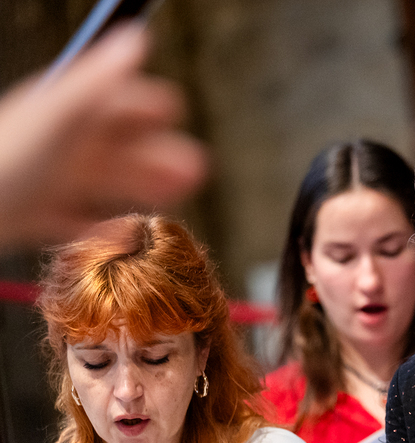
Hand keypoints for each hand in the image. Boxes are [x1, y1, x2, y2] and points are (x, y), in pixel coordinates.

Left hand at [0, 23, 205, 249]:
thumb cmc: (8, 158)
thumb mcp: (62, 113)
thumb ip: (102, 79)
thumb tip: (138, 34)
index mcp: (69, 111)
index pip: (120, 99)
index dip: (151, 105)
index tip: (177, 114)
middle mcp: (61, 142)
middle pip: (122, 146)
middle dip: (162, 155)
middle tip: (197, 170)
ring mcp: (51, 179)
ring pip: (108, 182)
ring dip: (145, 189)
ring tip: (176, 200)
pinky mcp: (39, 216)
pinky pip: (82, 221)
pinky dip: (107, 228)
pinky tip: (127, 235)